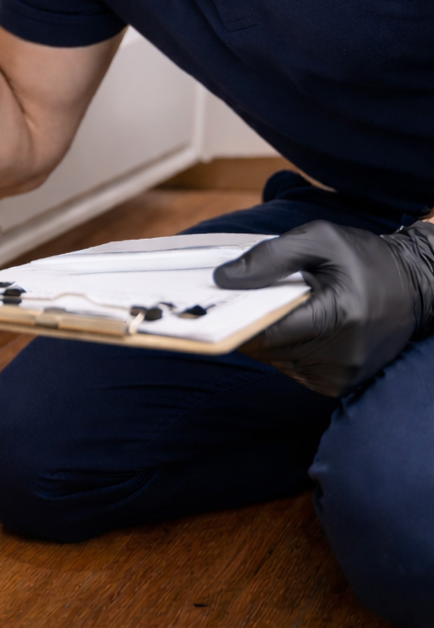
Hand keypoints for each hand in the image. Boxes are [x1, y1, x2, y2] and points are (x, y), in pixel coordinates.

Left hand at [213, 219, 433, 397]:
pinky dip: (286, 348)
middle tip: (249, 297)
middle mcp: (340, 356)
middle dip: (251, 322)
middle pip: (266, 349)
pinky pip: (292, 368)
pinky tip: (299, 324)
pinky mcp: (338, 387)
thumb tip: (222, 280)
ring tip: (285, 307)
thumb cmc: (365, 259)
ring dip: (268, 336)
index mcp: (339, 317)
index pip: (265, 332)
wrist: (414, 287)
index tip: (213, 306)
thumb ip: (268, 258)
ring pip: (275, 361)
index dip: (235, 319)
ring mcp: (340, 377)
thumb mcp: (319, 240)